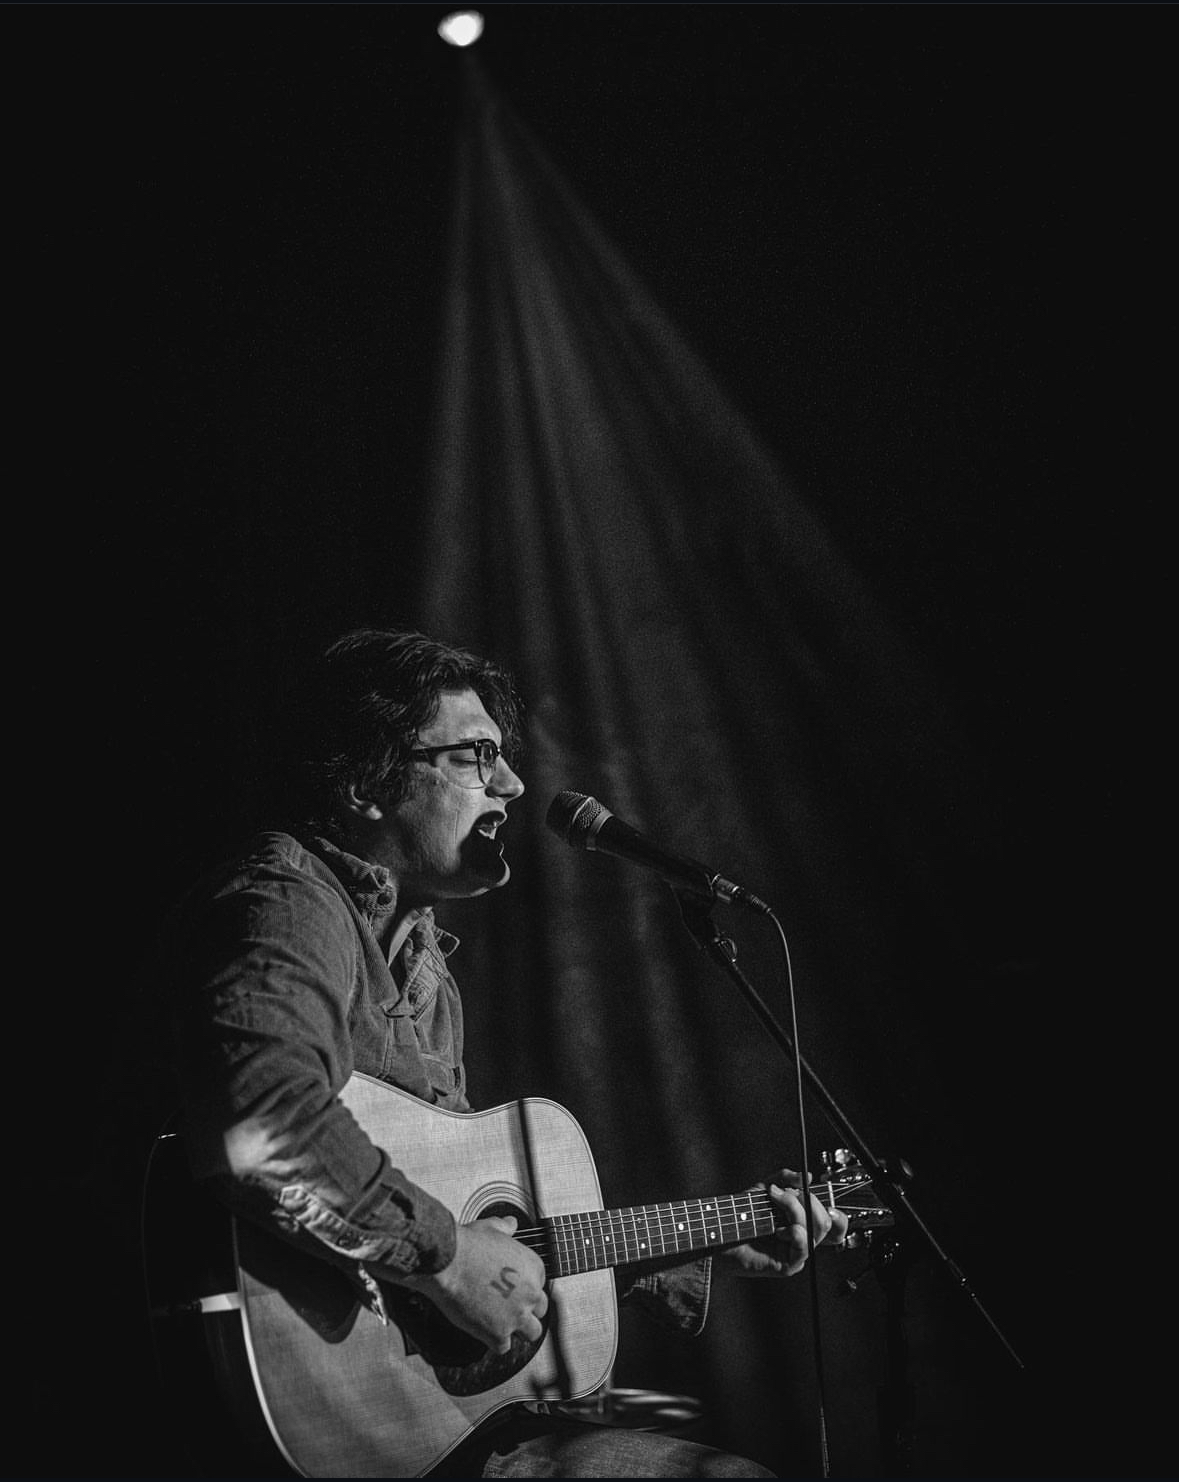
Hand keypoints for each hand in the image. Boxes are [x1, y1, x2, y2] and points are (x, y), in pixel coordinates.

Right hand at [403, 1214, 548, 1353]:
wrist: (448, 1262)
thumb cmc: (467, 1244)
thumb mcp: (491, 1228)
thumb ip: (505, 1228)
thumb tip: (511, 1223)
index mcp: (533, 1267)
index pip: (539, 1284)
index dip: (525, 1287)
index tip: (514, 1288)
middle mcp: (530, 1292)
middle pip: (539, 1309)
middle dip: (526, 1308)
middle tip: (510, 1307)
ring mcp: (516, 1315)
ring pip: (532, 1332)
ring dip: (519, 1329)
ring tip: (504, 1325)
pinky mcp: (498, 1334)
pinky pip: (504, 1347)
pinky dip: (495, 1342)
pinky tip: (486, 1332)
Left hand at [718, 1168, 849, 1277]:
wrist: (720, 1233)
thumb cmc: (740, 1214)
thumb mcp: (765, 1189)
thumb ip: (785, 1179)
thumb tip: (808, 1177)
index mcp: (803, 1224)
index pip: (835, 1224)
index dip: (838, 1213)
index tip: (826, 1197)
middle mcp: (803, 1239)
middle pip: (826, 1221)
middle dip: (806, 1199)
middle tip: (782, 1192)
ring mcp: (797, 1253)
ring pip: (815, 1229)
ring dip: (795, 1208)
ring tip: (773, 1200)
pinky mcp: (788, 1264)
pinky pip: (803, 1246)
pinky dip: (793, 1230)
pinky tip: (777, 1228)